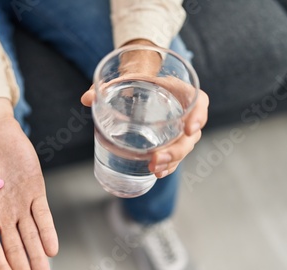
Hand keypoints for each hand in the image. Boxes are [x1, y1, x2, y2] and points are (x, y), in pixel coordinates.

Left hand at [81, 40, 208, 177]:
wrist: (141, 86)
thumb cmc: (138, 81)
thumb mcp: (126, 80)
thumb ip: (107, 87)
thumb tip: (87, 98)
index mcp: (181, 91)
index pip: (200, 101)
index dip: (199, 115)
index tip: (190, 129)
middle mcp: (185, 112)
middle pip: (191, 134)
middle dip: (176, 150)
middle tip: (156, 159)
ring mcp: (179, 129)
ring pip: (183, 148)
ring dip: (171, 161)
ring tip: (155, 169)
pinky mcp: (171, 141)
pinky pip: (174, 156)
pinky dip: (167, 166)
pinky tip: (157, 173)